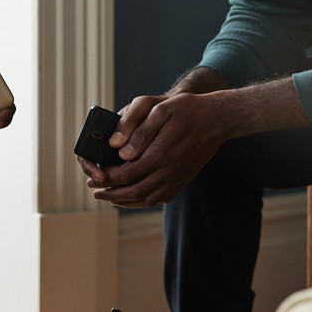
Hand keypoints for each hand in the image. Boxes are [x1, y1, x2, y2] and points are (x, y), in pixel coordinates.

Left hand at [85, 92, 227, 207]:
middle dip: (111, 194)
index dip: (107, 179)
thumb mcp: (161, 110)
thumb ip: (139, 131)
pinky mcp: (183, 179)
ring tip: (111, 199)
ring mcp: (177, 177)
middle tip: (96, 192)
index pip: (126, 174)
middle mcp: (168, 171)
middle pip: (134, 191)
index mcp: (159, 155)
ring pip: (147, 199)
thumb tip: (120, 150)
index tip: (94, 178)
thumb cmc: (188, 110)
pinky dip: (144, 202)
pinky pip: (161, 198)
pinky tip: (137, 198)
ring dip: (126, 201)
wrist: (218, 119)